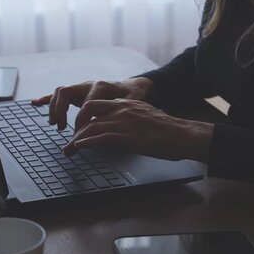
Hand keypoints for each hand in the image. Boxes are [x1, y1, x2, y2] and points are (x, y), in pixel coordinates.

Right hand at [31, 77, 152, 129]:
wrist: (132, 87)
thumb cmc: (132, 97)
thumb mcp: (131, 103)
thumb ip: (123, 109)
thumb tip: (114, 119)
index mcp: (101, 87)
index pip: (84, 104)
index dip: (81, 121)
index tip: (80, 135)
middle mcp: (88, 84)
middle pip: (66, 93)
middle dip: (60, 111)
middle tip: (61, 127)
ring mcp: (80, 87)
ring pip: (60, 92)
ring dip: (54, 108)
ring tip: (55, 124)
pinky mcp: (76, 92)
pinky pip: (58, 94)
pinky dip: (46, 98)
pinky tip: (35, 103)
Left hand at [62, 99, 213, 161]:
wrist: (184, 135)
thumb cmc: (168, 130)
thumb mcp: (144, 116)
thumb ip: (129, 118)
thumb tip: (117, 127)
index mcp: (126, 103)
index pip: (96, 105)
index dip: (82, 117)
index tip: (76, 129)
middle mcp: (123, 109)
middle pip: (88, 111)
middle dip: (75, 126)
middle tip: (69, 140)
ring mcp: (125, 122)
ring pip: (92, 126)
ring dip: (76, 140)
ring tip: (69, 150)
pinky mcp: (129, 137)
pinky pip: (102, 138)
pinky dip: (87, 143)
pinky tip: (79, 147)